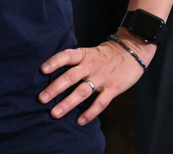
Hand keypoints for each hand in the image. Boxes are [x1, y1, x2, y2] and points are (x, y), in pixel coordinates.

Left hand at [37, 31, 154, 125]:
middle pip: (70, 77)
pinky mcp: (113, 88)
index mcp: (83, 55)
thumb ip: (75, 63)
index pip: (66, 56)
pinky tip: (80, 121)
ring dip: (67, 103)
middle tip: (42, 98)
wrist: (131, 52)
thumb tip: (53, 74)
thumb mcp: (88, 52)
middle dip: (54, 88)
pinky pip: (100, 103)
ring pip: (82, 92)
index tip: (42, 70)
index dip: (54, 62)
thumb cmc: (105, 55)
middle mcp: (90, 66)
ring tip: (55, 113)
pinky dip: (90, 113)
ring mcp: (101, 78)